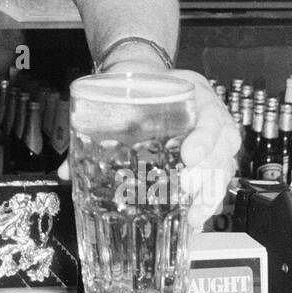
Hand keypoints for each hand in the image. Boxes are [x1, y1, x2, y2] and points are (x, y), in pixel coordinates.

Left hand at [59, 61, 239, 231]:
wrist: (142, 73)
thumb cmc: (133, 84)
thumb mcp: (118, 92)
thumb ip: (93, 128)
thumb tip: (67, 171)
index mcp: (192, 92)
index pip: (210, 114)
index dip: (205, 137)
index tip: (190, 155)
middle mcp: (209, 113)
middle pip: (224, 146)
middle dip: (209, 173)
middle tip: (189, 191)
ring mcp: (212, 134)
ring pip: (225, 164)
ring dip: (211, 193)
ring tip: (195, 216)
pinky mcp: (207, 154)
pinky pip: (217, 177)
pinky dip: (208, 199)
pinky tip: (195, 219)